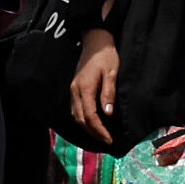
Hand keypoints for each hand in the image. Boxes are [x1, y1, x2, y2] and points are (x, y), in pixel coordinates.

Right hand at [68, 26, 122, 141]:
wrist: (95, 42)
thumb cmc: (106, 57)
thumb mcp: (111, 73)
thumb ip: (108, 93)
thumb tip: (107, 114)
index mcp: (85, 88)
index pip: (90, 116)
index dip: (99, 130)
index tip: (110, 139)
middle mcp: (75, 92)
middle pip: (81, 119)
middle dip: (94, 133)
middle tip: (107, 141)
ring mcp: (73, 90)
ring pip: (76, 116)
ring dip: (87, 128)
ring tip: (100, 135)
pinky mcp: (74, 89)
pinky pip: (75, 110)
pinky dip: (82, 120)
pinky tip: (91, 123)